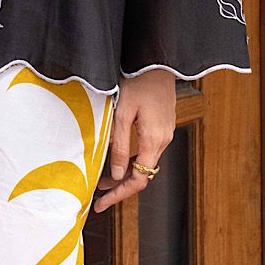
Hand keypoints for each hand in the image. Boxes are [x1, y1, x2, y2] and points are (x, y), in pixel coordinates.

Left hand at [93, 68, 175, 212]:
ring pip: (146, 164)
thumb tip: (117, 173)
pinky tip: (120, 160)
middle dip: (120, 187)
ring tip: (104, 180)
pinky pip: (149, 151)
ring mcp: (165, 133)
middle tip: (99, 196)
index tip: (101, 203)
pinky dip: (134, 160)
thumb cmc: (137, 81)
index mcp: (154, 139)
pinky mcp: (163, 126)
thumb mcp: (122, 112)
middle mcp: (163, 140)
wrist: (156, 61)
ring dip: (126, 174)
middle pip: (143, 174)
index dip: (119, 194)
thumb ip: (120, 145)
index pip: (138, 179)